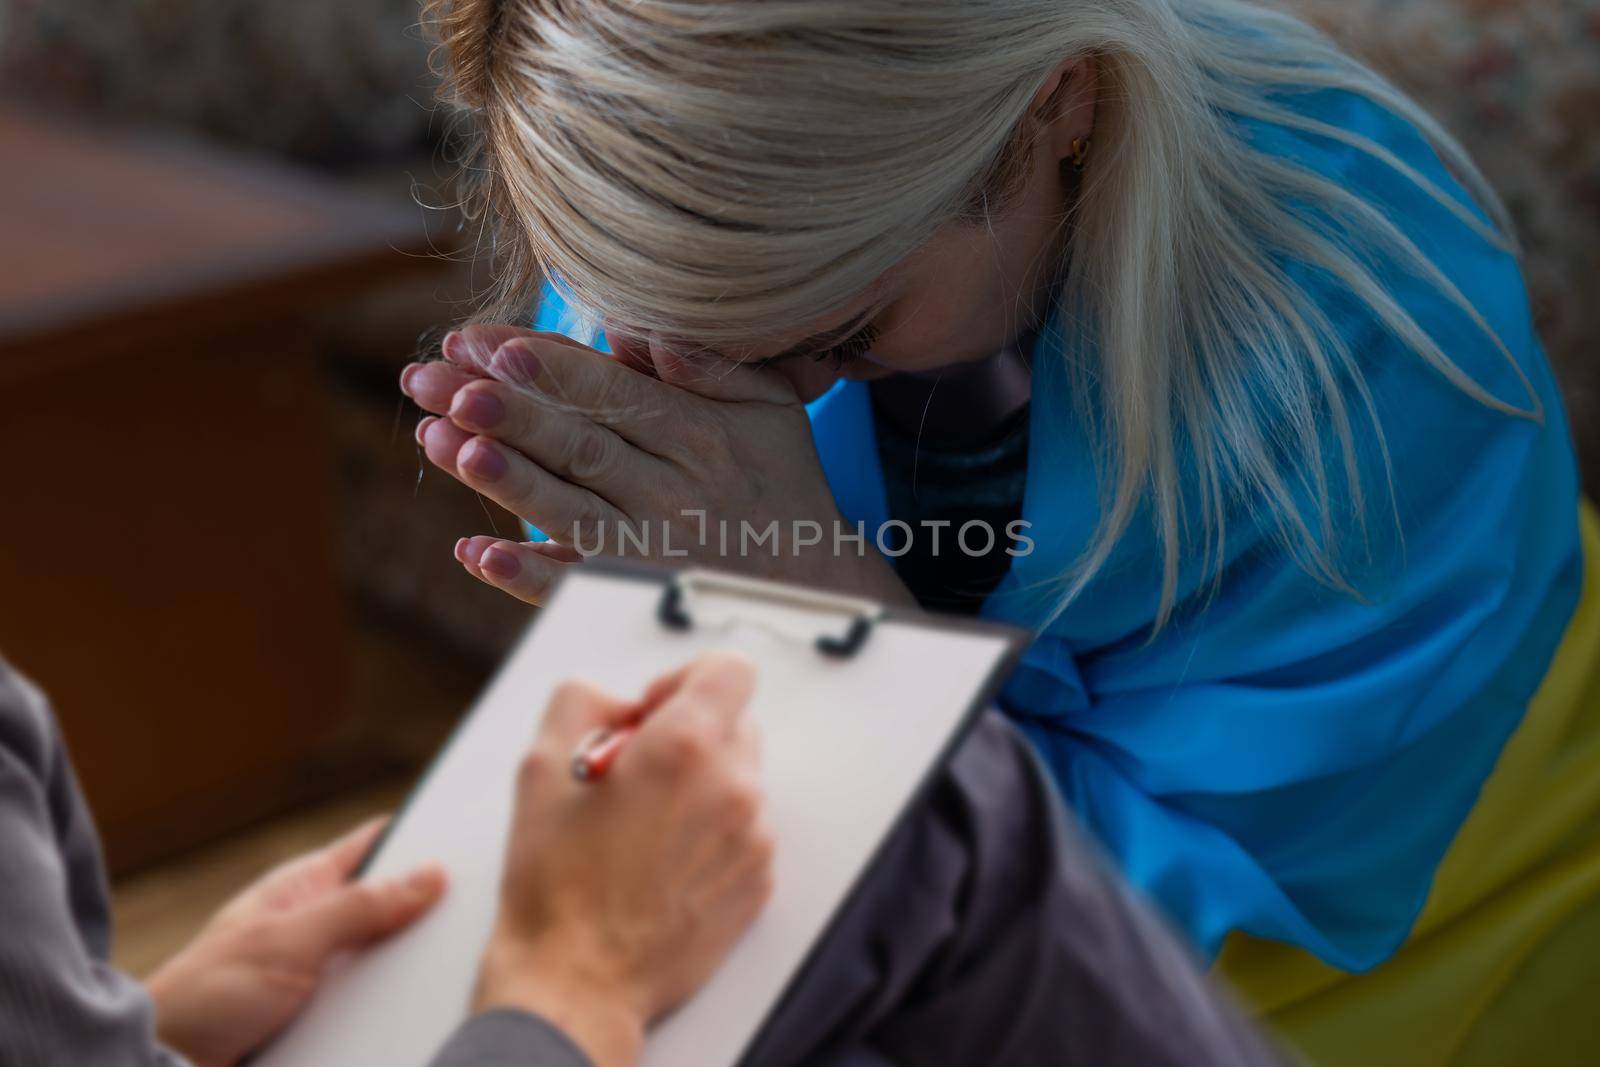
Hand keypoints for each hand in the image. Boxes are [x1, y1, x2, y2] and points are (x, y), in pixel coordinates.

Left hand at [145, 819, 445, 1066]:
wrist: (164, 1065)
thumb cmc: (207, 995)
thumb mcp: (292, 943)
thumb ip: (360, 908)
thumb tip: (430, 873)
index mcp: (306, 885)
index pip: (377, 844)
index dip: (424, 835)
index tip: (475, 836)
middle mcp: (317, 923)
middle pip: (392, 906)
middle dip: (431, 912)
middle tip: (483, 916)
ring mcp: (320, 971)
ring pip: (387, 960)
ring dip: (412, 973)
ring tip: (459, 974)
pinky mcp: (321, 1015)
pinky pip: (373, 1006)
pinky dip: (394, 1010)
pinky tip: (422, 1017)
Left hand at [400, 325, 911, 606]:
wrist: (816, 584)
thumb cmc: (781, 479)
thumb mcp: (769, 406)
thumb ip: (711, 363)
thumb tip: (639, 327)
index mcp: (698, 432)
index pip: (608, 390)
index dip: (545, 366)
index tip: (481, 341)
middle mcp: (670, 488)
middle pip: (574, 441)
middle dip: (499, 408)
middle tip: (430, 379)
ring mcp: (649, 546)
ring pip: (566, 507)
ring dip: (501, 477)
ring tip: (436, 441)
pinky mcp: (633, 593)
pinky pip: (575, 584)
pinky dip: (524, 572)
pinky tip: (473, 552)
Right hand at [475, 652, 772, 1066]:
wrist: (578, 980)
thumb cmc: (556, 883)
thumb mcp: (541, 765)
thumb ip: (584, 700)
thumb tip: (620, 702)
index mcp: (685, 745)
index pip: (731, 668)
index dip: (687, 679)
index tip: (652, 713)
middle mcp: (734, 785)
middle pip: (735, 724)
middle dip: (689, 737)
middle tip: (635, 776)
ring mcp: (753, 837)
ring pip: (738, 780)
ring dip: (700, 787)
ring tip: (643, 830)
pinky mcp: (759, 881)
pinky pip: (744, 830)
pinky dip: (711, 834)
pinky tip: (661, 864)